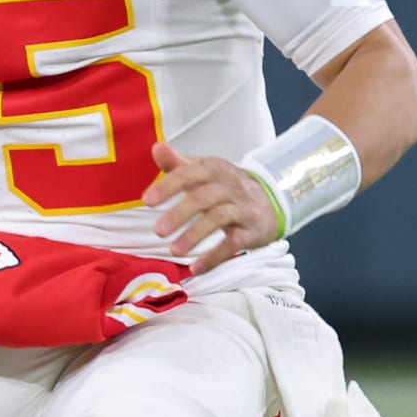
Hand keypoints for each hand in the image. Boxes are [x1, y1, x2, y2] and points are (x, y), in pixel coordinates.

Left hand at [143, 142, 279, 276]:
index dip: (167, 186)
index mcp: (213, 169)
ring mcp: (242, 208)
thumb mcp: (204, 171)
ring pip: (218, 218)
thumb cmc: (226, 186)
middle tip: (158, 231)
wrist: (270, 201)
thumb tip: (157, 148)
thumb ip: (178, 164)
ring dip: (194, 235)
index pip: (188, 174)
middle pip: (202, 197)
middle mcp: (229, 186)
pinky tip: (196, 268)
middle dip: (179, 214)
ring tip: (173, 251)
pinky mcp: (251, 230)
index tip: (147, 201)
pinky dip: (214, 256)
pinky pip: (233, 243)